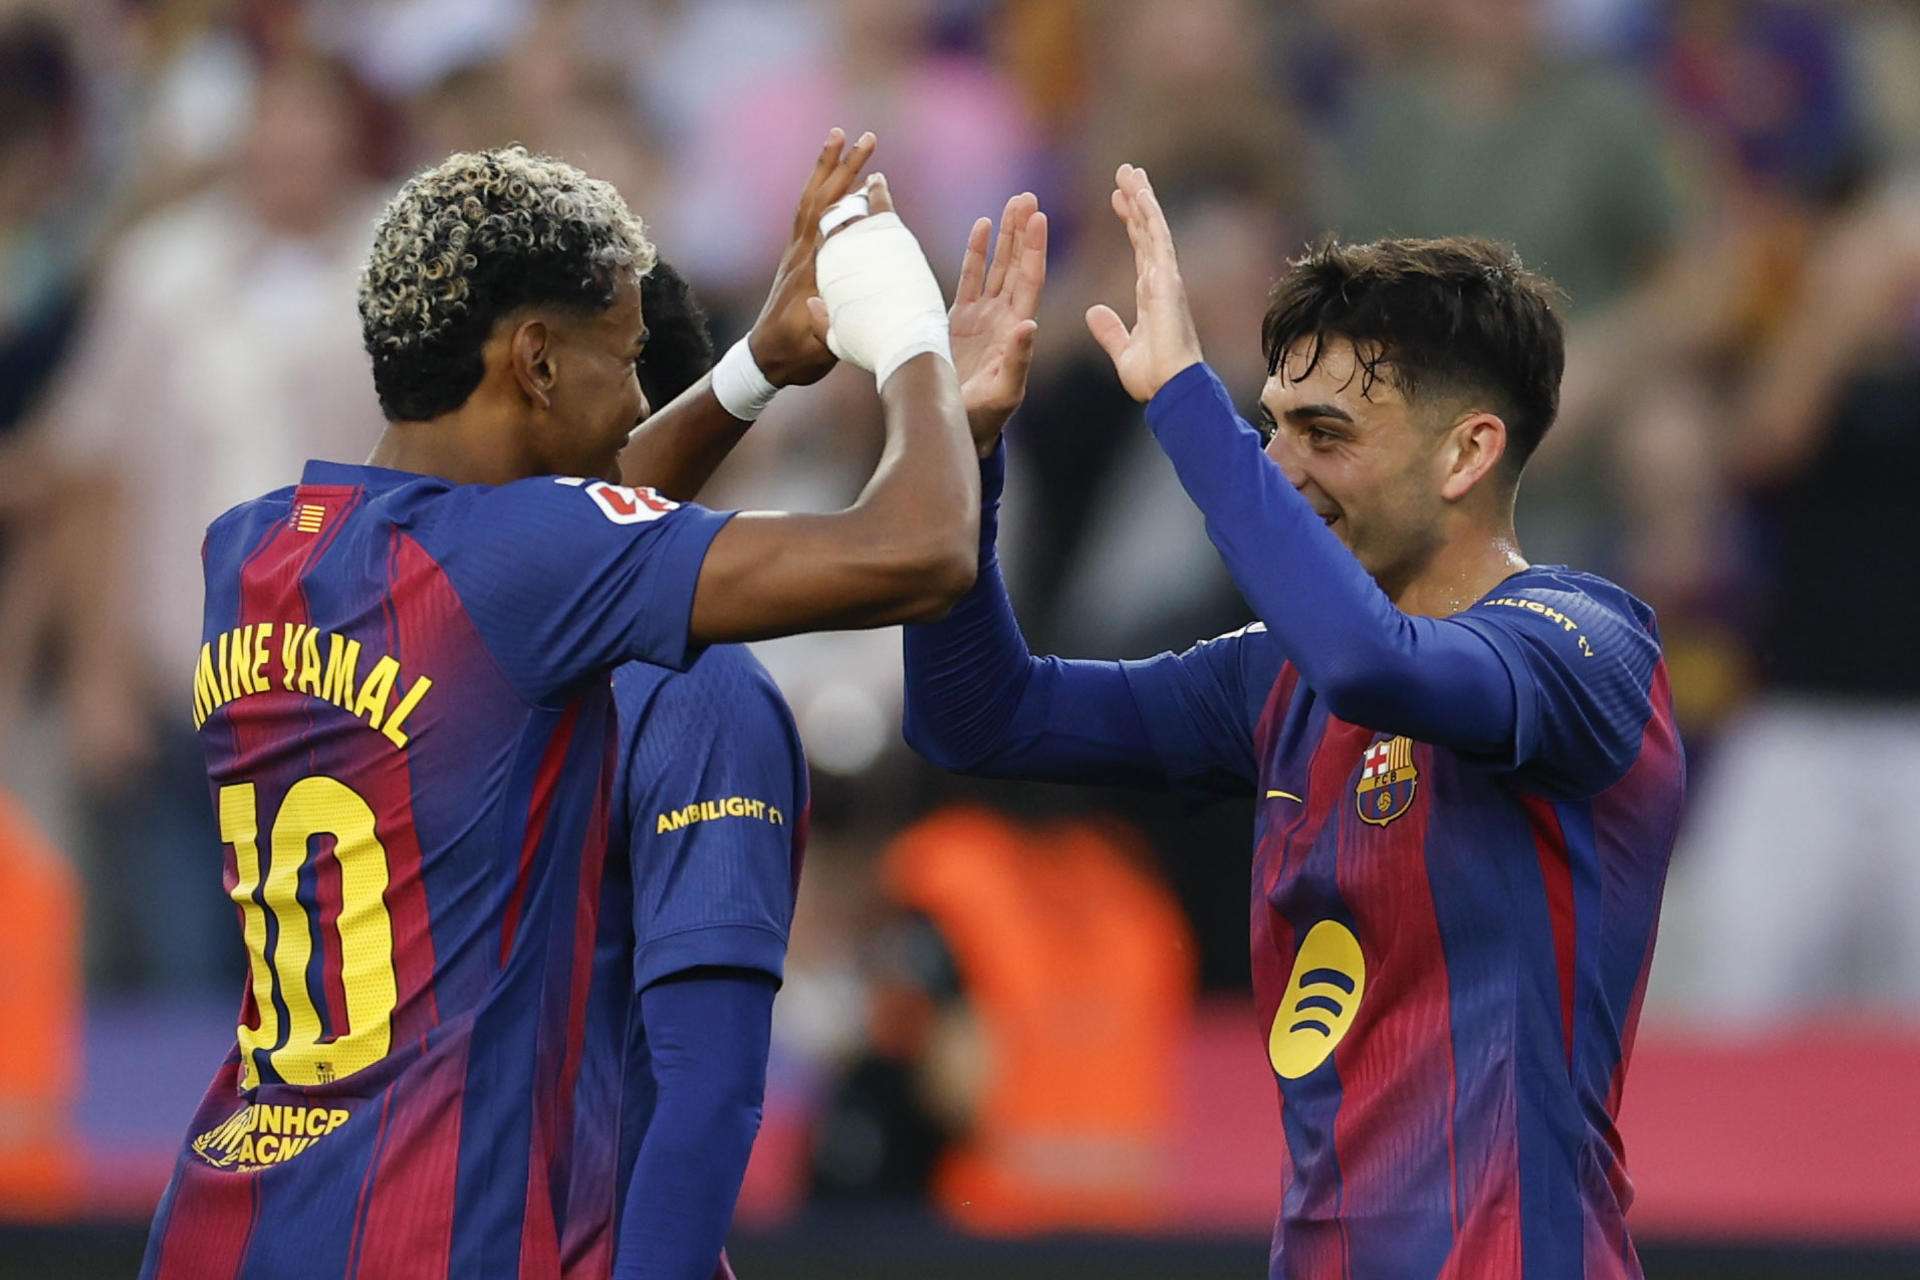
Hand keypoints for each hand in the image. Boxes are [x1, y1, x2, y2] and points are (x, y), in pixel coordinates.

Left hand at [746, 128, 876, 386]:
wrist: (765, 358)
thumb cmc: (796, 355)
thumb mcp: (817, 346)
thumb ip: (828, 323)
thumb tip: (839, 303)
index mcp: (812, 271)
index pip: (835, 225)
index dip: (855, 200)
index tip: (876, 177)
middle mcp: (802, 254)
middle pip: (823, 199)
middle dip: (844, 167)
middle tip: (866, 137)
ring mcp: (796, 252)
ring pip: (812, 199)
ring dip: (827, 167)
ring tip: (840, 137)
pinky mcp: (795, 256)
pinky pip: (807, 212)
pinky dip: (821, 189)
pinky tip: (832, 180)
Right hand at [950, 193, 1046, 456]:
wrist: (958, 428)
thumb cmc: (984, 416)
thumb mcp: (1005, 391)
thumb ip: (1017, 360)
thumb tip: (1029, 327)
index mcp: (1017, 330)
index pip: (1030, 280)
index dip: (1035, 249)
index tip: (1040, 217)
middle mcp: (1004, 317)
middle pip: (1017, 265)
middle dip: (1023, 231)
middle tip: (1028, 196)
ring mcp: (983, 316)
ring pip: (996, 265)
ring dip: (1005, 235)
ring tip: (1013, 202)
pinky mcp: (960, 319)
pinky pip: (971, 278)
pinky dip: (977, 252)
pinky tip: (982, 225)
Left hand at [1085, 164, 1204, 402]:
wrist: (1170, 388)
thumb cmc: (1153, 378)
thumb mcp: (1122, 350)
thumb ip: (1109, 330)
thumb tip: (1093, 312)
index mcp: (1150, 295)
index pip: (1139, 249)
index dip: (1130, 223)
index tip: (1118, 200)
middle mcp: (1161, 281)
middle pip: (1147, 231)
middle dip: (1136, 201)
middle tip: (1126, 172)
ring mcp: (1166, 278)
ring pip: (1153, 228)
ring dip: (1142, 197)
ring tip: (1130, 170)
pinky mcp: (1167, 280)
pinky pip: (1157, 240)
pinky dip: (1149, 214)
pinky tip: (1140, 192)